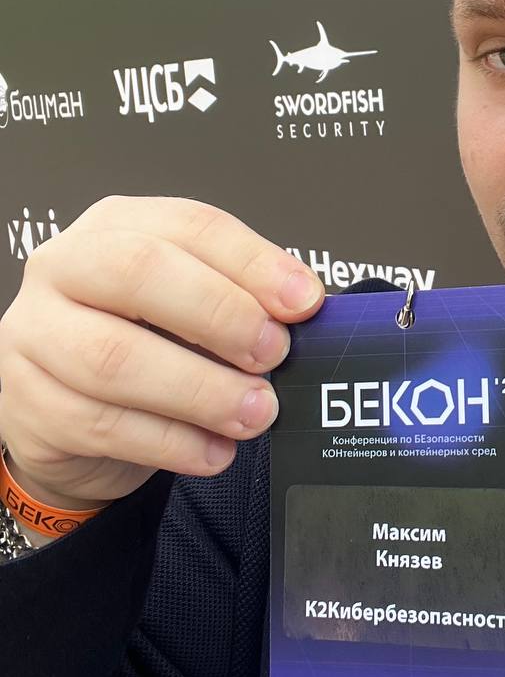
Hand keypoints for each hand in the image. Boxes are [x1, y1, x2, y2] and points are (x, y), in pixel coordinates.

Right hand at [0, 195, 324, 511]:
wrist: (67, 417)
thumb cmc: (141, 345)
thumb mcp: (189, 308)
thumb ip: (240, 299)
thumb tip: (304, 308)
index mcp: (117, 226)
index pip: (190, 225)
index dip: (253, 262)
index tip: (304, 302)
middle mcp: (65, 267)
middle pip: (140, 271)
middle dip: (220, 315)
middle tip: (273, 354)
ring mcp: (35, 334)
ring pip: (117, 359)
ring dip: (201, 390)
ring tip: (256, 412)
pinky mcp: (27, 403)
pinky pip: (104, 425)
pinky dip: (172, 443)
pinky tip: (215, 450)